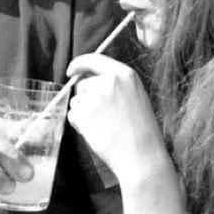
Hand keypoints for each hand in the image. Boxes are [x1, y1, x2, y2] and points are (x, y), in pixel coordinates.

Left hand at [66, 54, 164, 184]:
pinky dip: (80, 124)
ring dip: (84, 112)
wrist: (141, 155)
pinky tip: (97, 132)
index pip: (94, 59)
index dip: (79, 63)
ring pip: (77, 100)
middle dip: (86, 97)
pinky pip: (73, 115)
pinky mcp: (83, 114)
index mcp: (124, 74)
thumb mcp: (136, 95)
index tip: (71, 70)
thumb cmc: (141, 130)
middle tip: (103, 115)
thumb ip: (115, 83)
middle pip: (83, 83)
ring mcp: (94, 97)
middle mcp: (108, 81)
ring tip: (103, 125)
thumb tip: (88, 80)